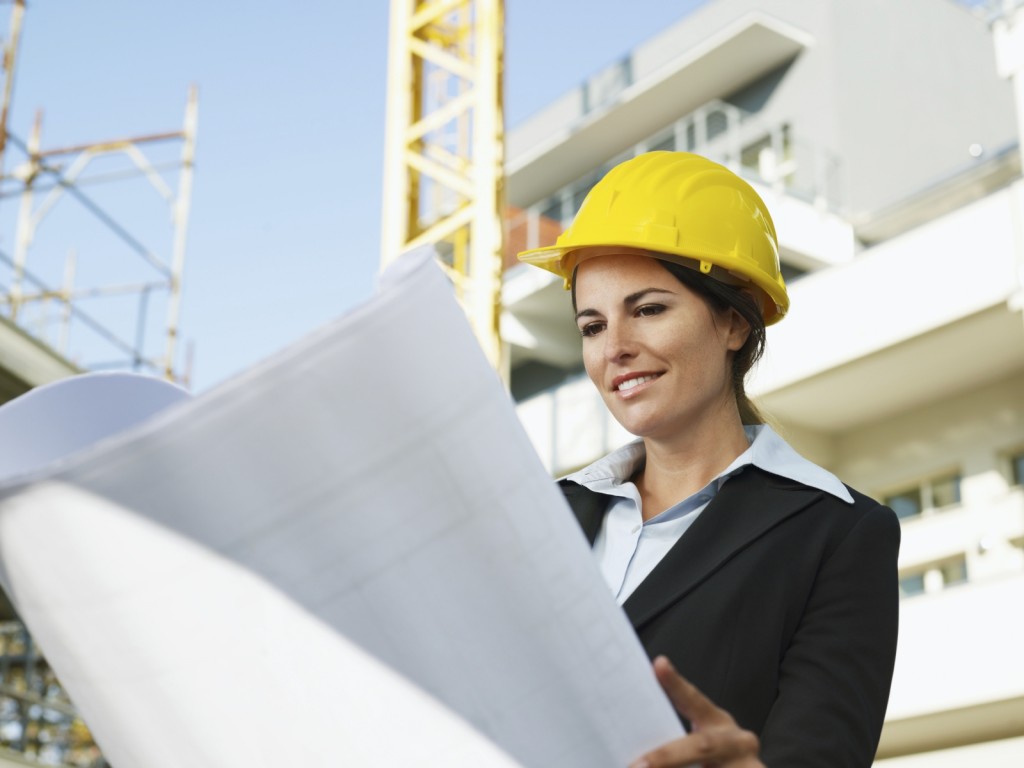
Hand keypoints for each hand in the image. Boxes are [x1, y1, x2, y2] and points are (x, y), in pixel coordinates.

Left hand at [629, 656, 763, 767]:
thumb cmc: (717, 758)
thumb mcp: (701, 743)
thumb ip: (678, 740)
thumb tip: (635, 754)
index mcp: (719, 724)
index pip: (695, 700)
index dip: (677, 685)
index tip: (659, 665)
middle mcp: (737, 744)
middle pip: (702, 746)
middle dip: (667, 757)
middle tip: (637, 766)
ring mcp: (748, 766)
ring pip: (710, 765)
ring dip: (672, 766)